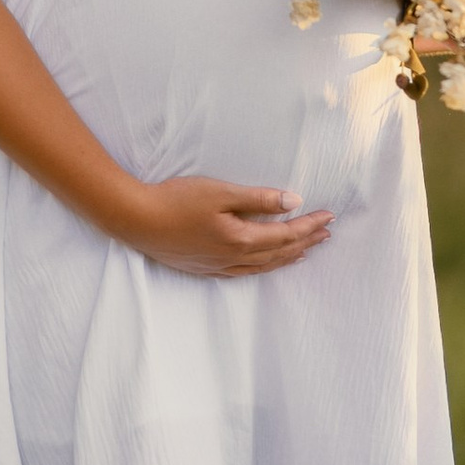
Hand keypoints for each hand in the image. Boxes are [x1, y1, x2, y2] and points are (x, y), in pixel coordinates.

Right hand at [117, 175, 332, 276]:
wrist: (135, 220)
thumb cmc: (176, 200)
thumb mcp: (220, 192)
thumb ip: (258, 199)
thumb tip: (294, 202)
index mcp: (240, 239)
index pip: (285, 234)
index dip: (309, 225)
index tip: (329, 216)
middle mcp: (233, 258)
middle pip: (279, 254)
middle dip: (305, 242)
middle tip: (326, 234)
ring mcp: (218, 266)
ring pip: (263, 267)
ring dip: (287, 258)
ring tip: (305, 251)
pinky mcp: (204, 268)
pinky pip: (243, 273)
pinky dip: (263, 268)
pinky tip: (263, 264)